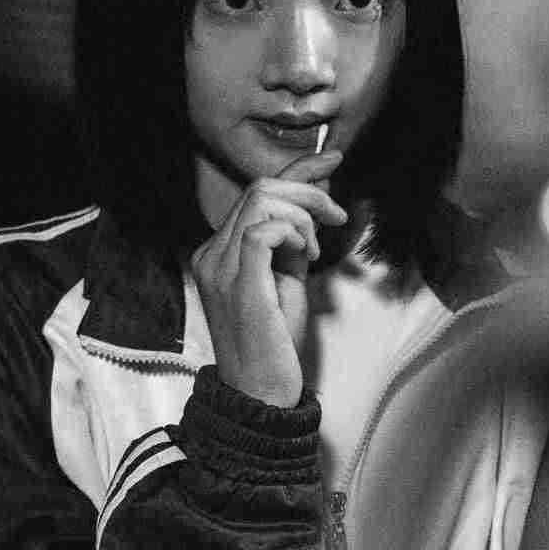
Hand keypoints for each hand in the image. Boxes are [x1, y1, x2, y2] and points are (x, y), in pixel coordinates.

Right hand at [190, 151, 346, 406]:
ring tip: (315, 251)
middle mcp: (211, 253)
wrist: (262, 391)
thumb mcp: (286, 280)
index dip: (297, 170)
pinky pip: (264, 229)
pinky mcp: (238, 281)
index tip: (331, 158)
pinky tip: (304, 258)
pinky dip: (294, 233)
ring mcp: (219, 266)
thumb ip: (291, 244)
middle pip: (259, 188)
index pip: (255, 194)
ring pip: (262, 200)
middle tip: (338, 217)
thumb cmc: (276, 342)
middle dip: (309, 192)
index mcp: (219, 251)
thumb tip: (312, 208)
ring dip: (304, 216)